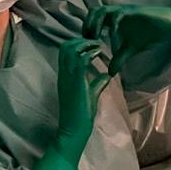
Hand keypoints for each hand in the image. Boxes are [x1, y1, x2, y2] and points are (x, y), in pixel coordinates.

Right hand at [35, 38, 108, 169]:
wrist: (74, 130)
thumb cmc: (81, 115)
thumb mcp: (91, 95)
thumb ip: (97, 84)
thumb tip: (106, 75)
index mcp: (66, 76)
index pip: (66, 51)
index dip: (78, 44)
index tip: (93, 45)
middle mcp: (64, 74)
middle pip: (66, 46)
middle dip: (81, 40)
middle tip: (96, 43)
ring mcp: (68, 77)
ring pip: (70, 49)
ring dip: (85, 44)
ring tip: (97, 46)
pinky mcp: (75, 82)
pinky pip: (80, 60)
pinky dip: (89, 53)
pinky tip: (98, 53)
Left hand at [84, 0, 170, 74]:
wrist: (170, 24)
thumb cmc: (150, 33)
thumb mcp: (131, 49)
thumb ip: (119, 58)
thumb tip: (110, 73)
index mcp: (114, 19)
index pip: (93, 18)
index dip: (86, 29)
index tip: (86, 43)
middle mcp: (117, 12)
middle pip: (94, 11)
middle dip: (88, 25)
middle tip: (88, 40)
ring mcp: (125, 10)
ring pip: (103, 10)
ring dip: (96, 23)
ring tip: (96, 37)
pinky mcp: (134, 11)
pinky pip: (119, 14)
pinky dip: (113, 25)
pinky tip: (114, 37)